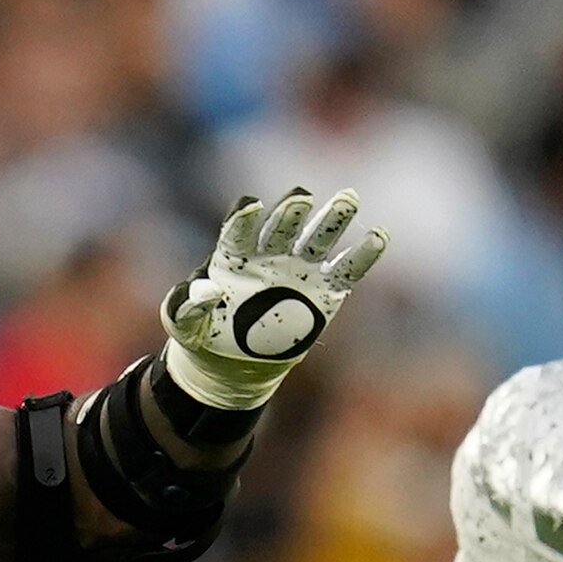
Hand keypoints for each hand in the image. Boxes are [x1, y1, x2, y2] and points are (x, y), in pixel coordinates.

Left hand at [161, 188, 386, 409]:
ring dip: (332, 219)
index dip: (244, 219)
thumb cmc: (204, 334)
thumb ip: (185, 307)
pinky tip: (379, 237)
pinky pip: (346, 270)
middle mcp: (270, 254)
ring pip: (318, 239)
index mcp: (234, 256)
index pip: (239, 231)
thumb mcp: (184, 325)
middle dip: (291, 213)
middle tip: (301, 199)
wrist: (232, 362)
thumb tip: (206, 291)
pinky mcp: (324, 292)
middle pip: (283, 226)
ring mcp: (299, 270)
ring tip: (348, 199)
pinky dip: (363, 255)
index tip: (250, 206)